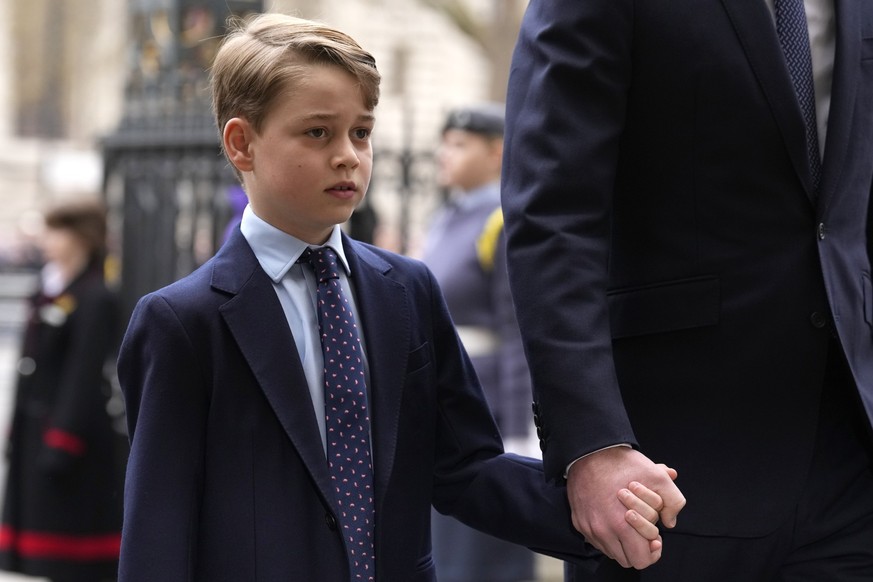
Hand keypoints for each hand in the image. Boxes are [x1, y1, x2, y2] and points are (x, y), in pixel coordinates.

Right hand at [566, 447, 684, 568]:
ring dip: (622, 542)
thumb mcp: (657, 477)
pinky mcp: (579, 522)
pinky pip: (596, 541)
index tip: (654, 537)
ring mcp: (588, 528)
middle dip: (638, 547)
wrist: (589, 452)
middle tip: (643, 531)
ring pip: (611, 552)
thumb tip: (670, 521)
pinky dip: (608, 535)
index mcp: (622, 525)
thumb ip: (673, 501)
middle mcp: (602, 531)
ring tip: (628, 523)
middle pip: (627, 559)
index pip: (641, 559)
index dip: (652, 551)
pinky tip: (613, 518)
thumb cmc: (621, 464)